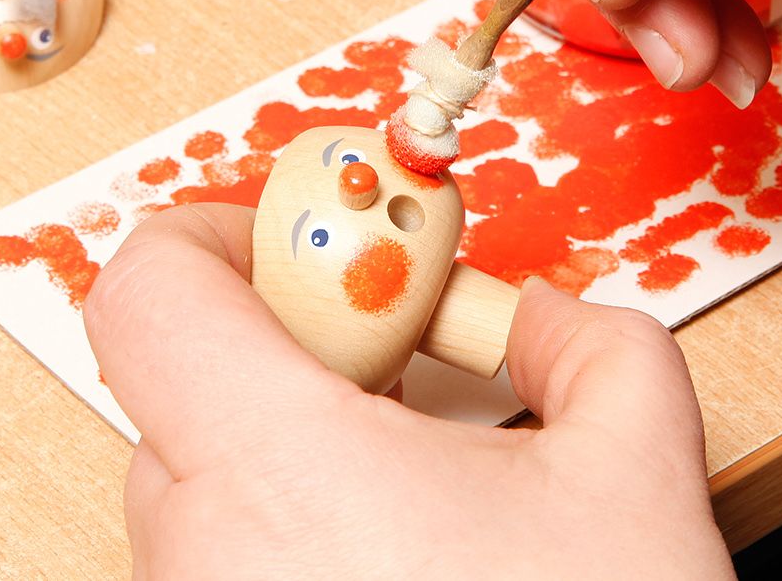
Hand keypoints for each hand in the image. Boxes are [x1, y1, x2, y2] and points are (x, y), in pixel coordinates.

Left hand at [84, 204, 733, 579]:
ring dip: (301, 454)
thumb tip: (550, 316)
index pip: (145, 291)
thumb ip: (598, 345)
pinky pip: (223, 569)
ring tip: (422, 489)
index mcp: (274, 466)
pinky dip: (295, 537)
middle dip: (295, 353)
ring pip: (207, 490)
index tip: (306, 241)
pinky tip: (402, 563)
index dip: (213, 234)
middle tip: (402, 365)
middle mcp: (201, 555)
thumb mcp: (637, 473)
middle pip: (183, 387)